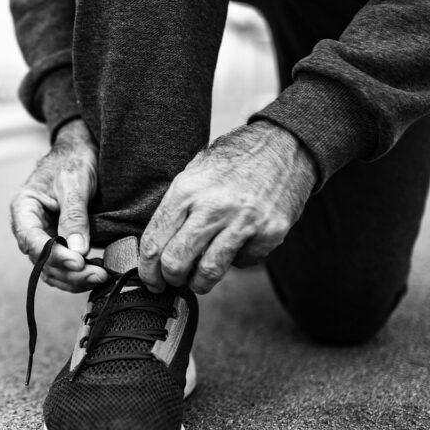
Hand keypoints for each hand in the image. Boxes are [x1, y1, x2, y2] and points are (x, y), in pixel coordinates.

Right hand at [10, 119, 108, 291]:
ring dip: (76, 278)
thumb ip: (74, 216)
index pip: (31, 240)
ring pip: (53, 270)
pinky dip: (80, 274)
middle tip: (98, 274)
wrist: (82, 152)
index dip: (53, 255)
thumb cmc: (74, 160)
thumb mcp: (74, 183)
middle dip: (70, 272)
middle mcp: (30, 227)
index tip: (78, 262)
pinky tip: (99, 271)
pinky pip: (65, 267)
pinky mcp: (59, 244)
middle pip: (42, 261)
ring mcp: (43, 238)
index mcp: (23, 209)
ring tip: (102, 276)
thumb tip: (77, 250)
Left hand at [139, 120, 316, 293]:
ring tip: (198, 279)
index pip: (155, 241)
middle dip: (170, 279)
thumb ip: (176, 207)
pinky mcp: (269, 233)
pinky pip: (243, 262)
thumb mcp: (195, 172)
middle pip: (176, 262)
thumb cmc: (234, 160)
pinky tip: (235, 246)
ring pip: (209, 272)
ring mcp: (243, 222)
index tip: (150, 279)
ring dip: (199, 282)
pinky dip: (236, 260)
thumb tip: (154, 247)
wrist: (283, 146)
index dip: (147, 269)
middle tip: (172, 280)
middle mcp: (213, 207)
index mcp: (187, 190)